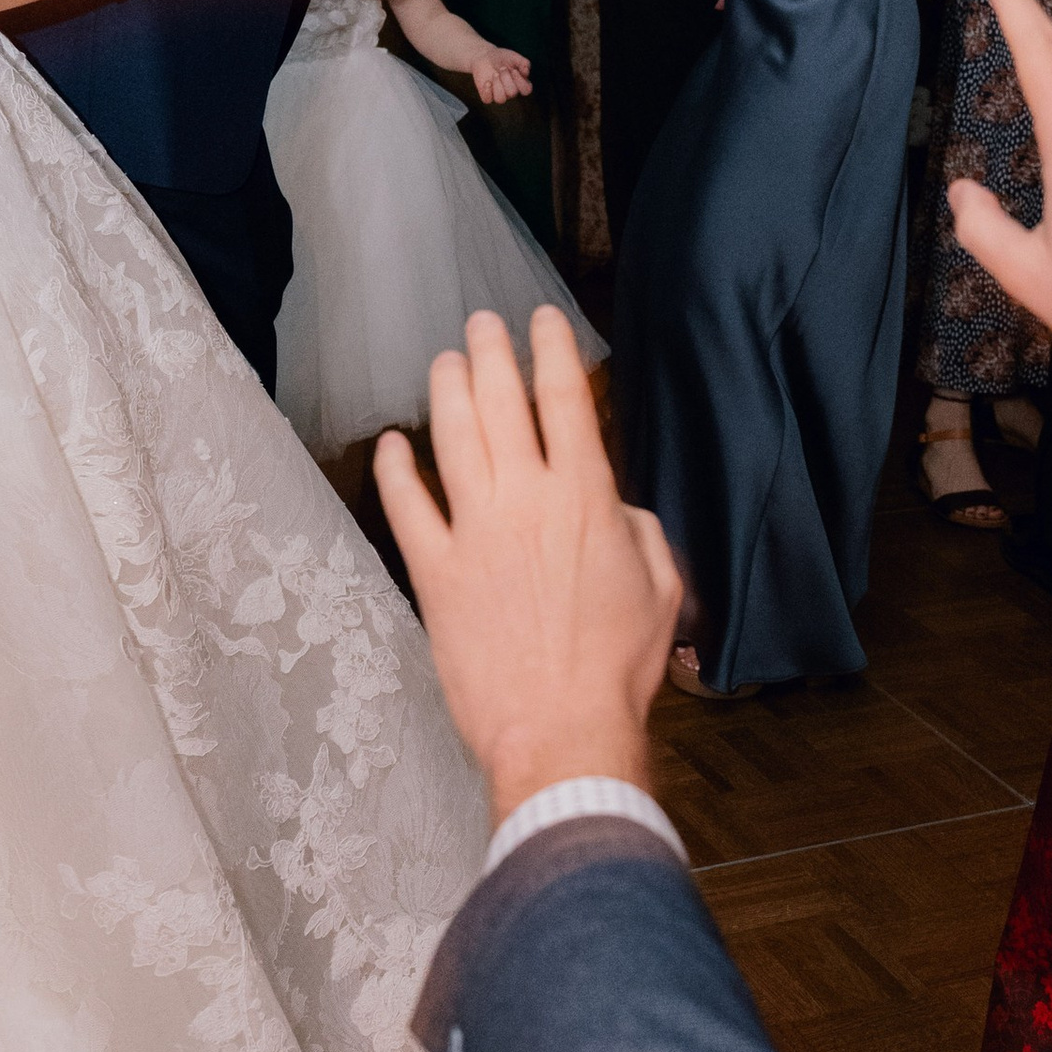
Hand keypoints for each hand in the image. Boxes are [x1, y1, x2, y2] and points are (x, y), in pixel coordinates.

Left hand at [376, 311, 682, 821]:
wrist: (563, 729)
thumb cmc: (617, 668)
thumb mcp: (660, 588)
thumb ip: (640, 531)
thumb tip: (615, 509)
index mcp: (587, 499)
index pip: (566, 401)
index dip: (552, 350)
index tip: (541, 321)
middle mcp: (526, 501)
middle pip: (502, 403)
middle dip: (492, 351)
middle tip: (483, 325)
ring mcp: (475, 534)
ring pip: (453, 438)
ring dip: (447, 390)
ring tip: (446, 361)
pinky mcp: (436, 574)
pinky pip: (407, 507)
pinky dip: (396, 470)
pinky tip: (392, 445)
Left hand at [465, 42, 533, 106]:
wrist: (485, 56)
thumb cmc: (502, 58)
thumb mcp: (514, 57)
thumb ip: (523, 62)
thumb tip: (526, 71)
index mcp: (520, 83)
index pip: (526, 90)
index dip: (521, 82)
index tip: (514, 70)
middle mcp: (510, 91)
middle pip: (512, 93)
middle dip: (506, 78)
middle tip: (502, 68)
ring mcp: (498, 94)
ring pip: (500, 99)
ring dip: (497, 85)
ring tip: (495, 74)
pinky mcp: (487, 95)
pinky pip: (487, 100)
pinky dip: (487, 91)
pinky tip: (487, 82)